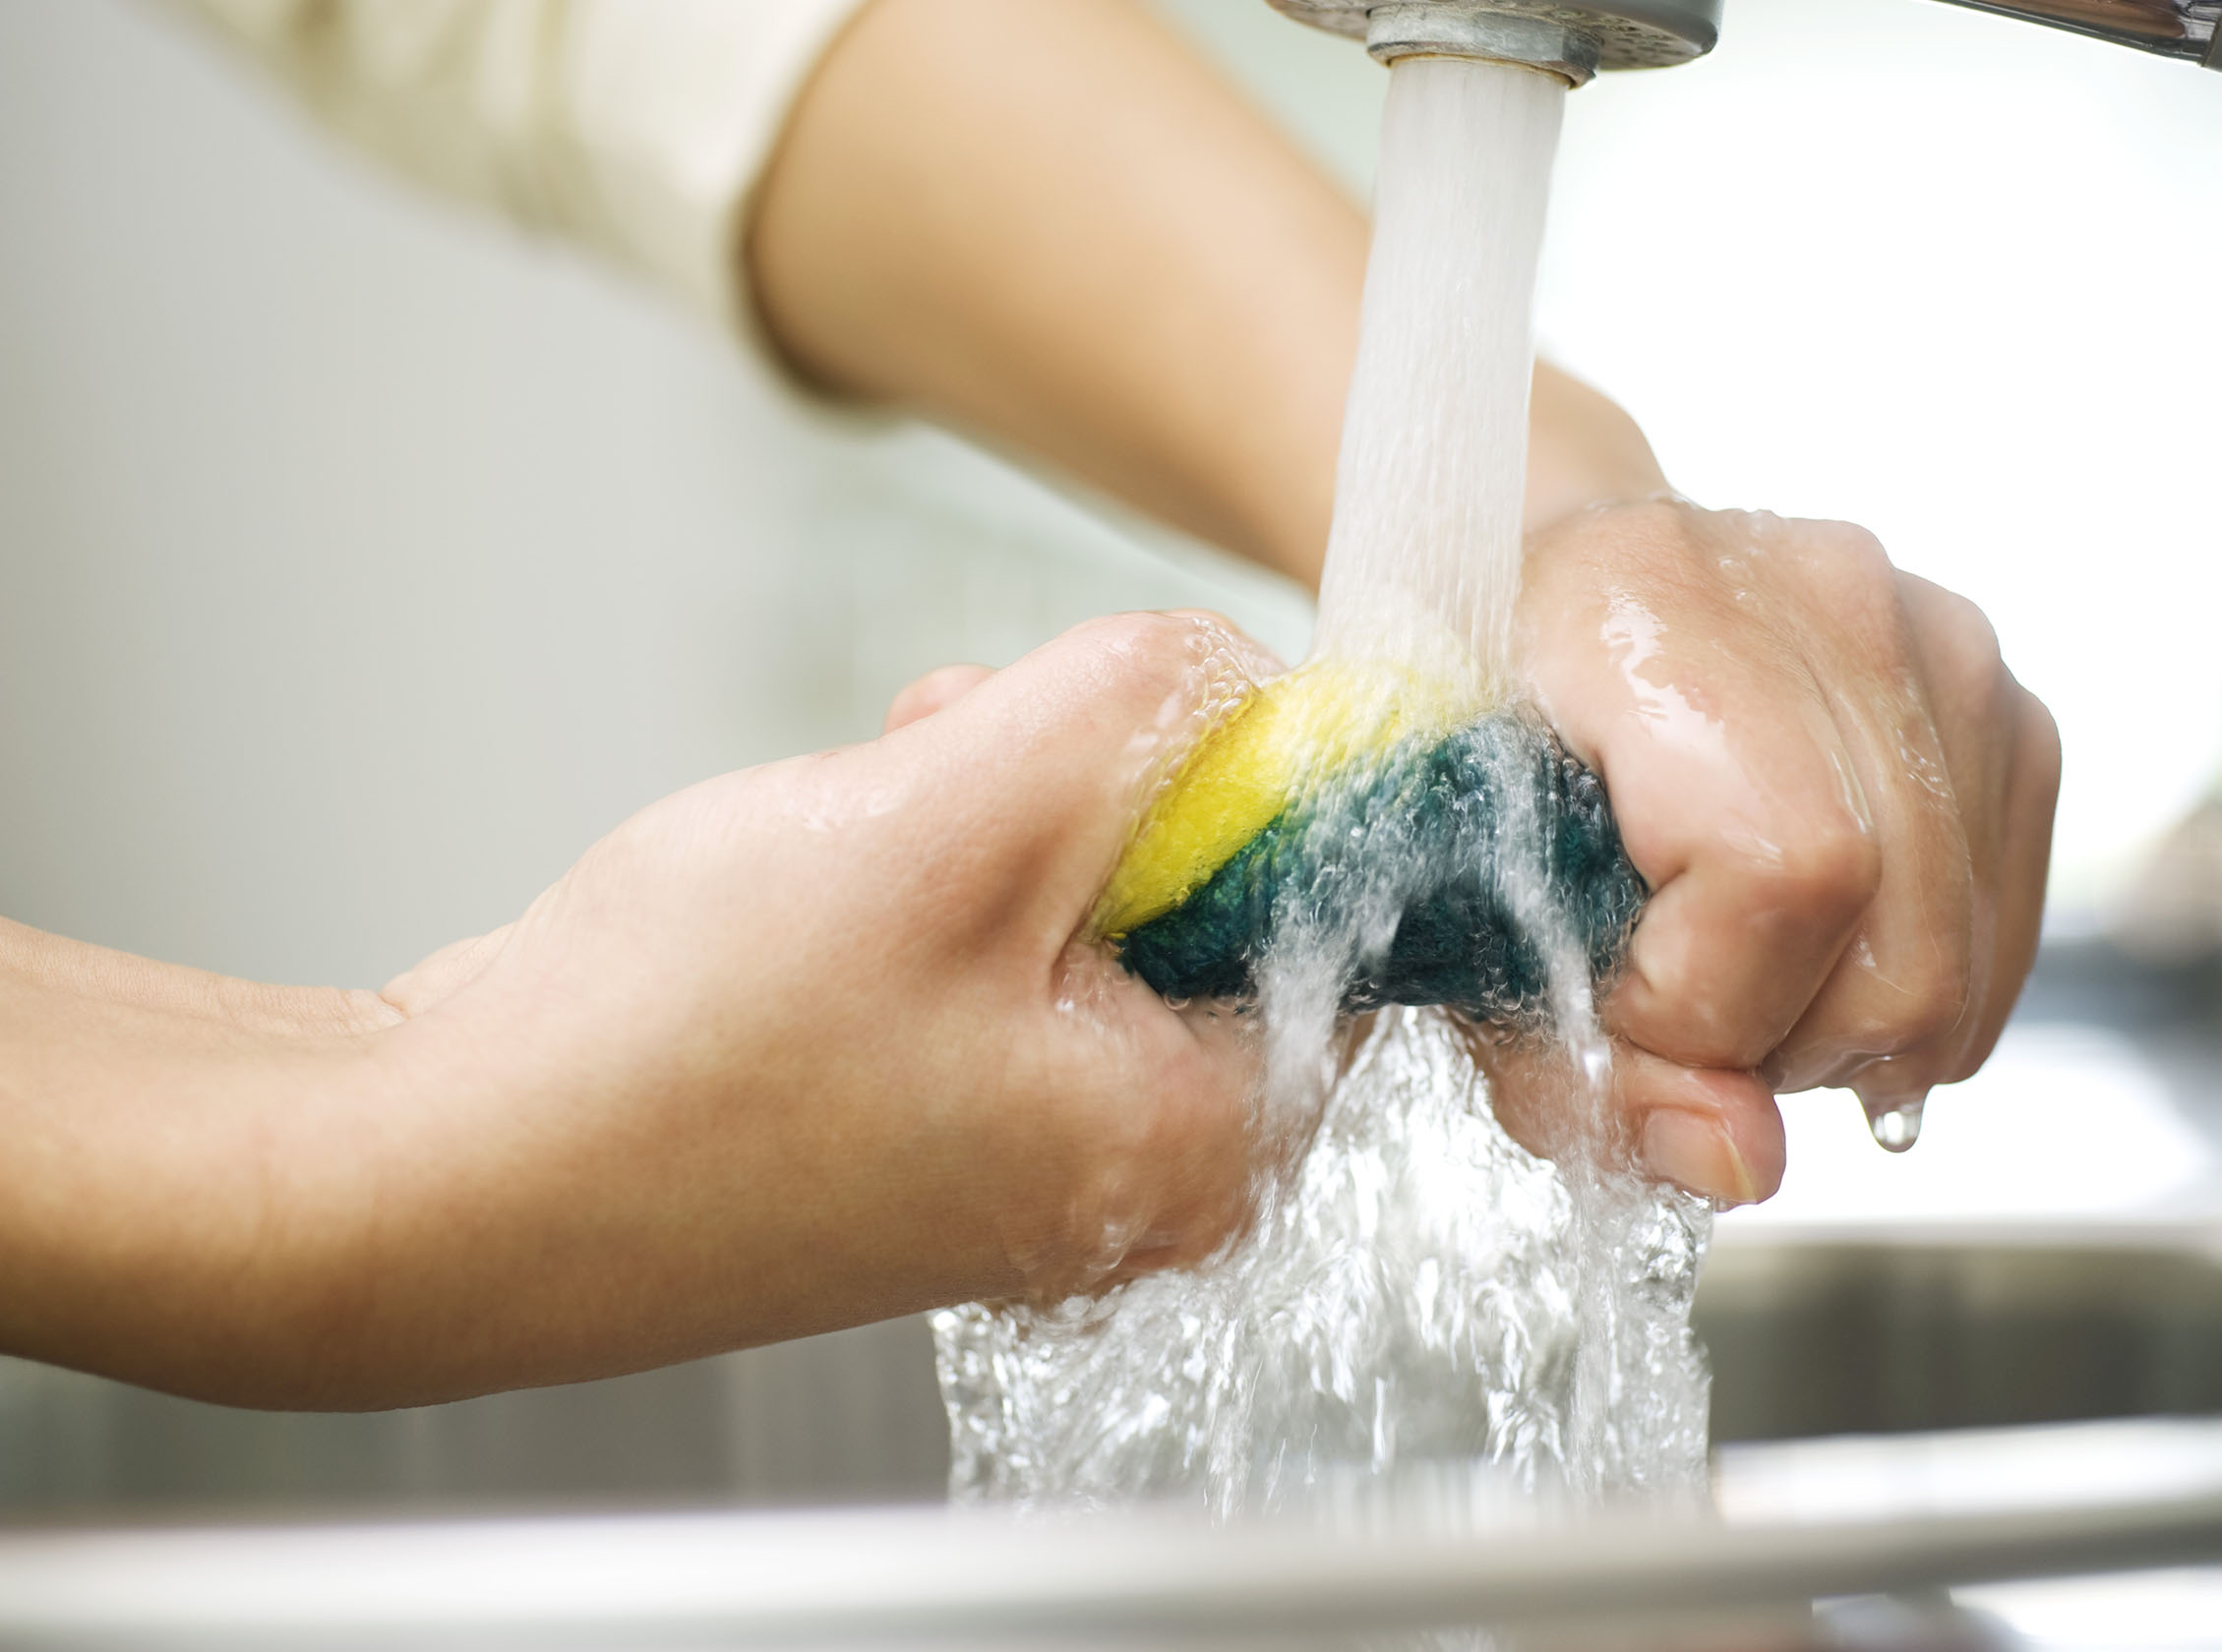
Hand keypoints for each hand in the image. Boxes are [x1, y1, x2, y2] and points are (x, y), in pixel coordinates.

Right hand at [5, 613, 1268, 1408]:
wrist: (444, 1175)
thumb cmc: (675, 1052)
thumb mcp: (951, 816)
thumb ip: (1138, 710)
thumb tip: (1237, 669)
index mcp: (1200, 1140)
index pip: (1344, 914)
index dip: (1251, 770)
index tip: (1136, 709)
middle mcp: (1131, 1171)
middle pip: (1210, 895)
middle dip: (1094, 781)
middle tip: (975, 742)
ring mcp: (1021, 1154)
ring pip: (1088, 903)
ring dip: (998, 805)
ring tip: (879, 790)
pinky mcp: (926, 1117)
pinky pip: (994, 948)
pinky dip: (934, 869)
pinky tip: (836, 850)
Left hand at [1489, 495, 2059, 1204]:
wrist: (1539, 591)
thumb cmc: (1473, 740)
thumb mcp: (1450, 908)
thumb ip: (1570, 1060)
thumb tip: (1739, 1163)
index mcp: (1653, 603)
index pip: (1784, 872)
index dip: (1699, 1000)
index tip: (1610, 994)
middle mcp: (1829, 598)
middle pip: (1900, 945)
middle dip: (1776, 1051)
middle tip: (1674, 1014)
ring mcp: (1941, 643)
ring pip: (1964, 962)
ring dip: (1839, 1036)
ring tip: (1729, 976)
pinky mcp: (2004, 703)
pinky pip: (2000, 933)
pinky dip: (1905, 996)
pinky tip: (1804, 954)